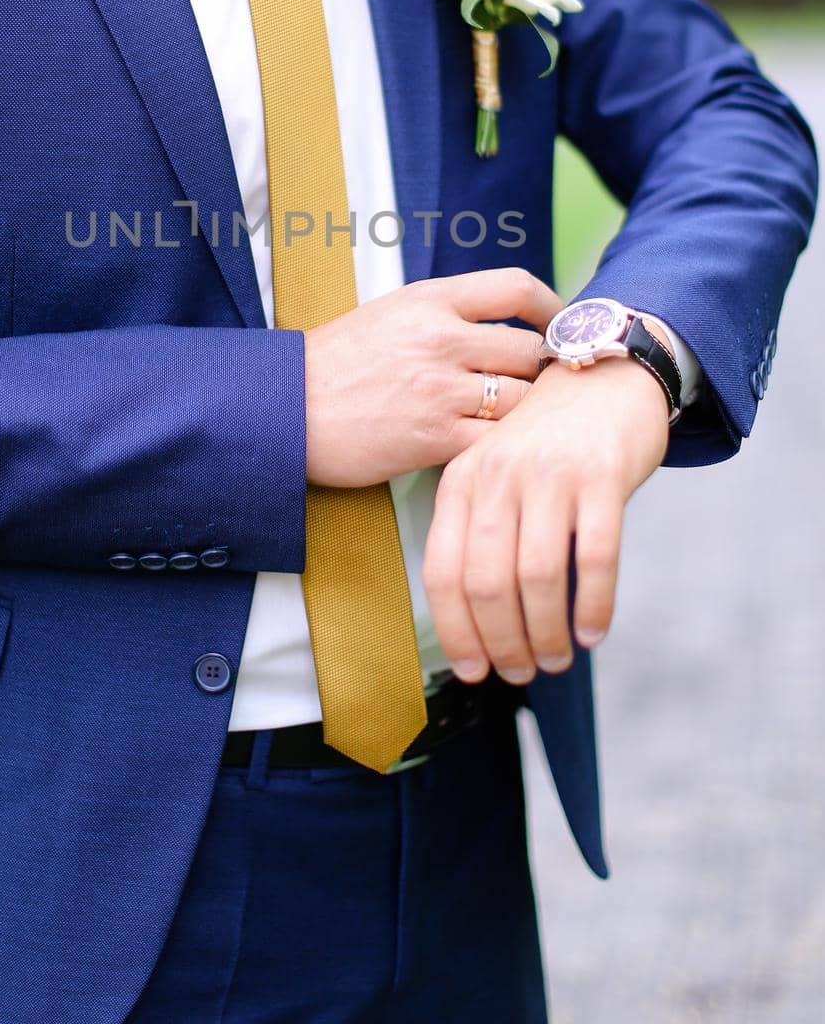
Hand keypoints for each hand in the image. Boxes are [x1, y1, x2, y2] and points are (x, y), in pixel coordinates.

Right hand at [303, 268, 561, 486]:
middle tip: (548, 388)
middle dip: (546, 372)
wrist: (284, 409)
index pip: (516, 288)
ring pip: (523, 400)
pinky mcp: (433, 438)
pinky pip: (496, 441)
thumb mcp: (390, 314)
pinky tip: (499, 451)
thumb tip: (505, 323)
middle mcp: (440, 339)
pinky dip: (505, 448)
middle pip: (531, 351)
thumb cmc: (335, 364)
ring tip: (527, 424)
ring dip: (530, 415)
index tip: (561, 327)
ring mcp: (438, 389)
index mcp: (430, 300)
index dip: (552, 309)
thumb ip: (446, 314)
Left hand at [421, 345, 671, 685]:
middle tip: (523, 673)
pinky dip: (594, 606)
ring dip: (547, 633)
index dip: (457, 632)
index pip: (444, 572)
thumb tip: (477, 624)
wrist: (603, 374)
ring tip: (558, 658)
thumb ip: (478, 531)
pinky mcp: (602, 475)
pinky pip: (595, 558)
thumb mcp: (493, 472)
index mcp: (461, 479)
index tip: (475, 672)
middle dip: (503, 643)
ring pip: (538, 578)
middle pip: (488, 583)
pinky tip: (594, 631)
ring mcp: (550, 474)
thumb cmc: (545, 440)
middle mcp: (498, 475)